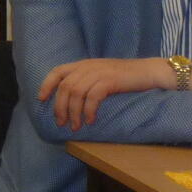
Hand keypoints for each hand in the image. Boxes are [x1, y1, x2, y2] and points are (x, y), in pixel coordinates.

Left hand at [38, 58, 172, 129]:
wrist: (149, 71)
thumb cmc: (126, 77)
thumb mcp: (101, 74)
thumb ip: (87, 81)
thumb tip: (71, 100)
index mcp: (84, 64)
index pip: (58, 71)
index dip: (47, 84)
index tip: (41, 99)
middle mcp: (88, 66)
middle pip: (65, 86)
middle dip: (60, 107)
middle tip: (61, 123)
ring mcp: (99, 72)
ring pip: (76, 93)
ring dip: (73, 112)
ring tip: (76, 126)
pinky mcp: (110, 80)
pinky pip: (92, 97)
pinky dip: (89, 110)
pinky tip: (91, 121)